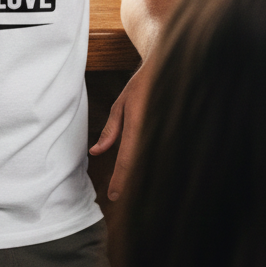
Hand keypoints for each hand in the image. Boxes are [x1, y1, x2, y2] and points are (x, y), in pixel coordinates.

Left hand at [88, 61, 154, 201]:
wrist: (165, 70)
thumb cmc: (140, 86)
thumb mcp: (120, 104)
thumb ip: (110, 130)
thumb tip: (96, 151)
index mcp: (136, 125)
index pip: (126, 159)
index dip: (119, 180)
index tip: (113, 196)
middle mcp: (150, 132)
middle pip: (139, 165)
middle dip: (129, 181)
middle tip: (116, 193)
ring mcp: (161, 134)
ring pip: (149, 162)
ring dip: (140, 174)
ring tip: (128, 182)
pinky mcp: (170, 135)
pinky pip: (157, 153)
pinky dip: (149, 162)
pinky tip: (143, 166)